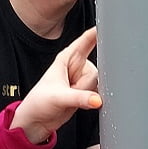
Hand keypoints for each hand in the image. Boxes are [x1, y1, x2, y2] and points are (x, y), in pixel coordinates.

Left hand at [12, 26, 99, 144]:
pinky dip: (95, 99)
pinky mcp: (86, 93)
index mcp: (66, 58)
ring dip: (90, 92)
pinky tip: (82, 103)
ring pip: (100, 82)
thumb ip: (80, 98)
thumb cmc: (39, 103)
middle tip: (74, 90)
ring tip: (73, 98)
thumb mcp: (59, 97)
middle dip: (90, 81)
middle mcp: (76, 67)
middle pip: (98, 67)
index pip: (86, 40)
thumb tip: (97, 100)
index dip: (98, 32)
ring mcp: (82, 80)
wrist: (37, 122)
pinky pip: (100, 92)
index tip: (111, 26)